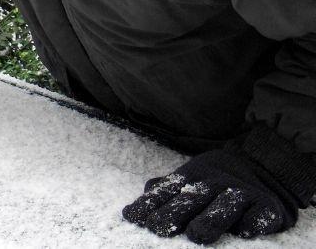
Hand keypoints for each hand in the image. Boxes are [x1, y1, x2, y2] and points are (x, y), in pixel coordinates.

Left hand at [122, 129, 311, 243]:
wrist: (265, 166)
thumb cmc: (216, 181)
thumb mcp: (189, 179)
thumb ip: (166, 189)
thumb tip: (140, 197)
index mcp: (191, 178)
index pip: (166, 192)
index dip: (150, 205)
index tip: (133, 217)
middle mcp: (214, 184)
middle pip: (191, 199)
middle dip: (173, 213)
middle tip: (158, 228)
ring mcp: (241, 194)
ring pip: (224, 206)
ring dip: (210, 220)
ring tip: (197, 235)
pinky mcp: (267, 206)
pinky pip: (258, 216)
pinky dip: (251, 222)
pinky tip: (243, 231)